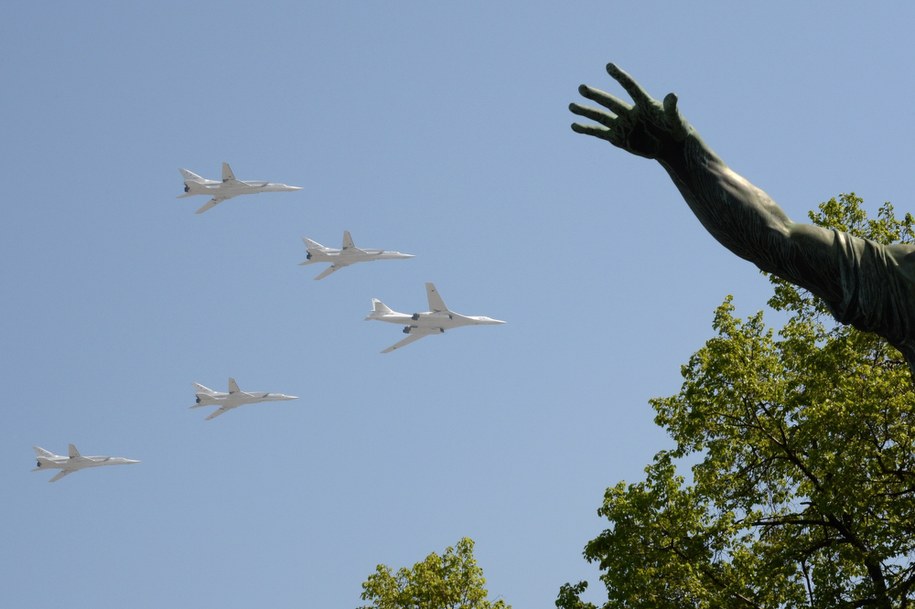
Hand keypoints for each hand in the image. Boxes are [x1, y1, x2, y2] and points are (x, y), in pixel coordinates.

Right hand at [570, 63, 689, 159]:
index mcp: (644, 103)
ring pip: (601, 116)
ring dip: (586, 111)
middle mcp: (630, 111)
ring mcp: (622, 124)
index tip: (609, 66)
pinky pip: (599, 133)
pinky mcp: (618, 138)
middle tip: (582, 88)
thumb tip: (672, 95)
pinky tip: (574, 126)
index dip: (620, 77)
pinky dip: (587, 129)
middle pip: (610, 102)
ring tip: (571, 106)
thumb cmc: (676, 128)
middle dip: (596, 96)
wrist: (671, 145)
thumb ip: (671, 108)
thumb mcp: (675, 119)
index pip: (630, 87)